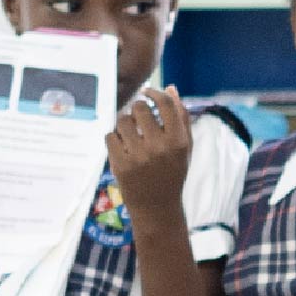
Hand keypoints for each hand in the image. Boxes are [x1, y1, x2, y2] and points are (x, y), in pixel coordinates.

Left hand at [105, 85, 193, 220]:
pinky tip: (123, 149)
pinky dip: (114, 140)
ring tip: (130, 135)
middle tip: (138, 119)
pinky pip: (110, 136)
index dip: (154, 93)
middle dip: (137, 110)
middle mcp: (159, 146)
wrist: (157, 206)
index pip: (165, 104)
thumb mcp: (185, 148)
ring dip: (124, 124)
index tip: (147, 92)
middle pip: (139, 108)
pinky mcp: (120, 163)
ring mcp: (138, 155)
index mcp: (178, 141)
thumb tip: (171, 88)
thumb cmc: (172, 172)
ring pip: (122, 121)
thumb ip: (181, 118)